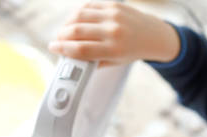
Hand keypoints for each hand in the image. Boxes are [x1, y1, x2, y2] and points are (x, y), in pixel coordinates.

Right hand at [48, 1, 179, 64]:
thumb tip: (70, 57)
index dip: (62, 49)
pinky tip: (75, 20)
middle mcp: (114, 31)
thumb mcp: (115, 62)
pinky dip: (77, 13)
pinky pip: (87, 6)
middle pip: (76, 31)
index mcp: (114, 50)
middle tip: (58, 40)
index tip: (53, 48)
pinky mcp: (113, 4)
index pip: (81, 49)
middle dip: (62, 36)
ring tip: (65, 31)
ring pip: (79, 16)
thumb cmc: (131, 51)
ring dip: (67, 23)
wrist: (153, 36)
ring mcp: (113, 15)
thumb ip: (93, 60)